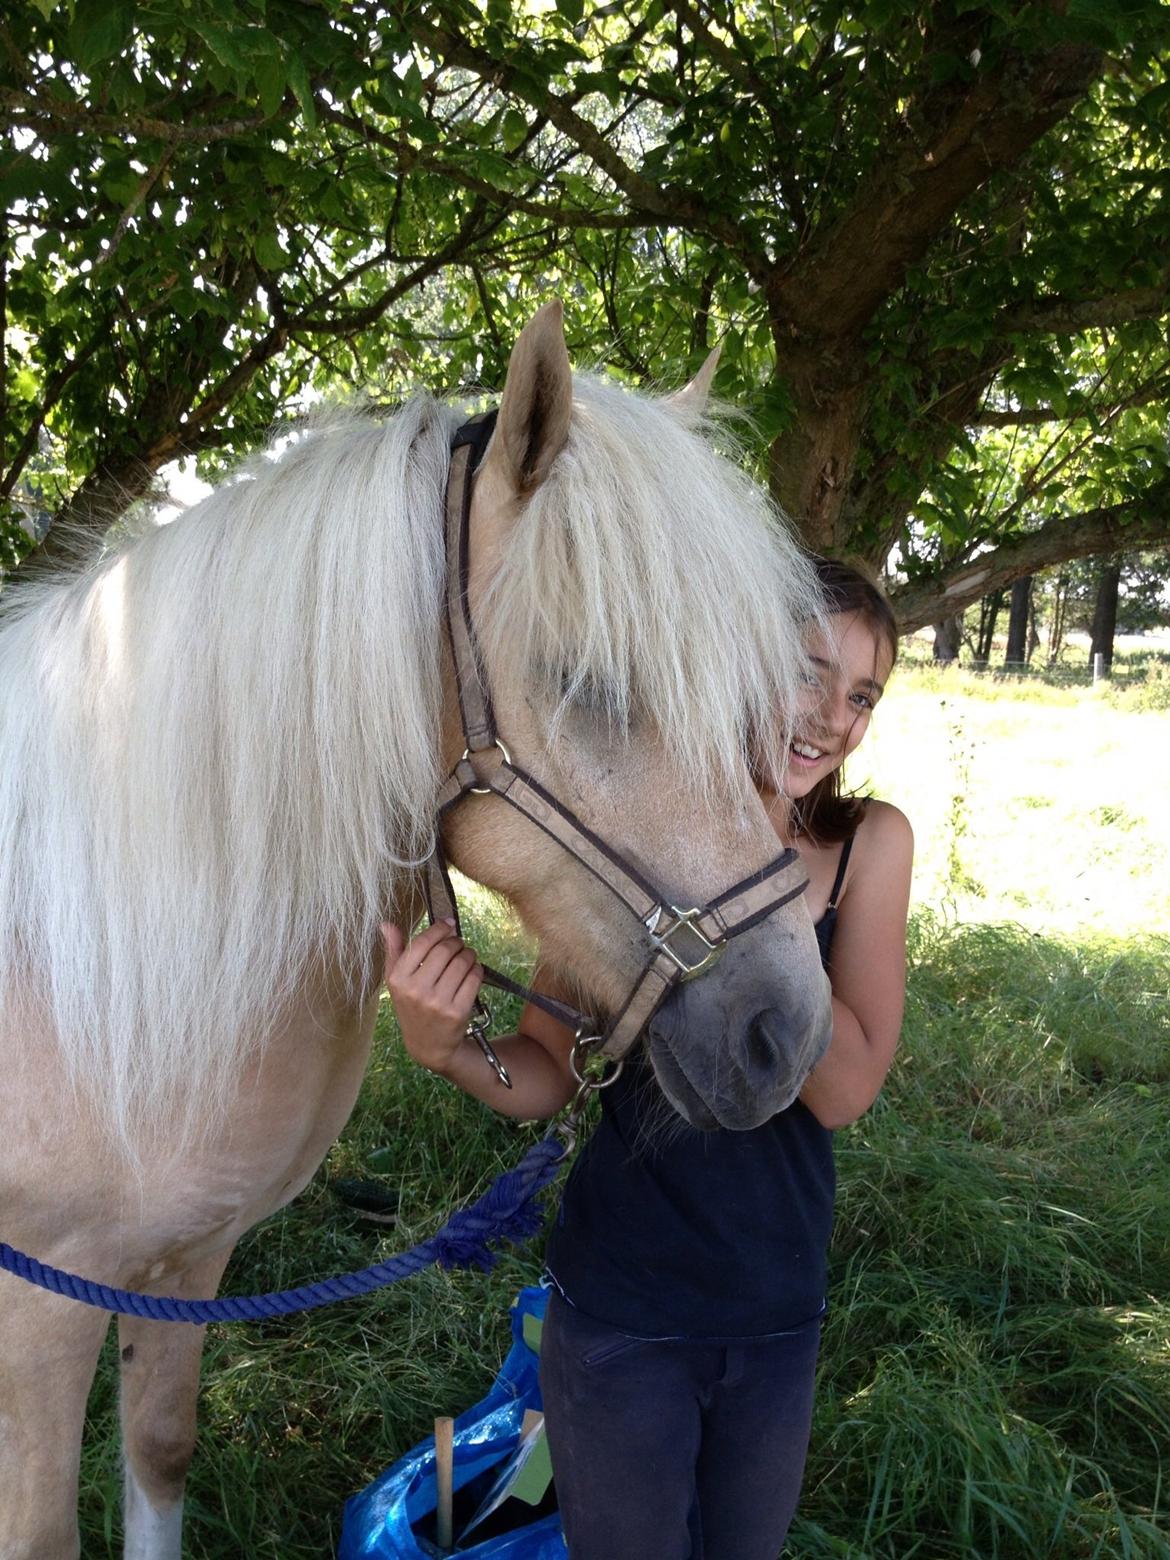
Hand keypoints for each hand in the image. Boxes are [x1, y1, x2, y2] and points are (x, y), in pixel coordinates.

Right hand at [381, 919, 483, 1075]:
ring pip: (462, 962)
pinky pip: (474, 978)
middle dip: (456, 942)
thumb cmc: (412, 1006)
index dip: (439, 929)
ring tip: (466, 956)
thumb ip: (393, 951)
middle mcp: (416, 990)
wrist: (428, 1045)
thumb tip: (386, 924)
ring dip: (469, 954)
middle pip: (445, 950)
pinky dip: (477, 969)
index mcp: (398, 979)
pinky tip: (472, 970)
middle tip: (458, 944)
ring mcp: (437, 1002)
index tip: (448, 924)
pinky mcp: (457, 1011)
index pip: (423, 943)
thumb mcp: (396, 982)